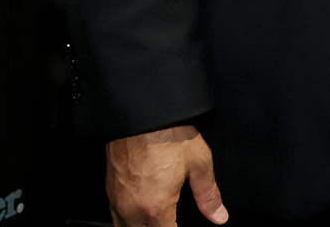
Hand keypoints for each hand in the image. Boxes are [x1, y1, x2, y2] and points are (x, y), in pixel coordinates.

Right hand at [106, 124, 225, 226]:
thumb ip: (208, 195)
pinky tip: (140, 216)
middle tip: (172, 221)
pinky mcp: (110, 190)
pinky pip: (115, 218)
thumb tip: (219, 216)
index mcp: (155, 208)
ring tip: (158, 222)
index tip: (181, 224)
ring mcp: (117, 201)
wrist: (141, 113)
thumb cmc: (168, 134)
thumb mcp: (199, 163)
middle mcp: (131, 210)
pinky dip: (127, 223)